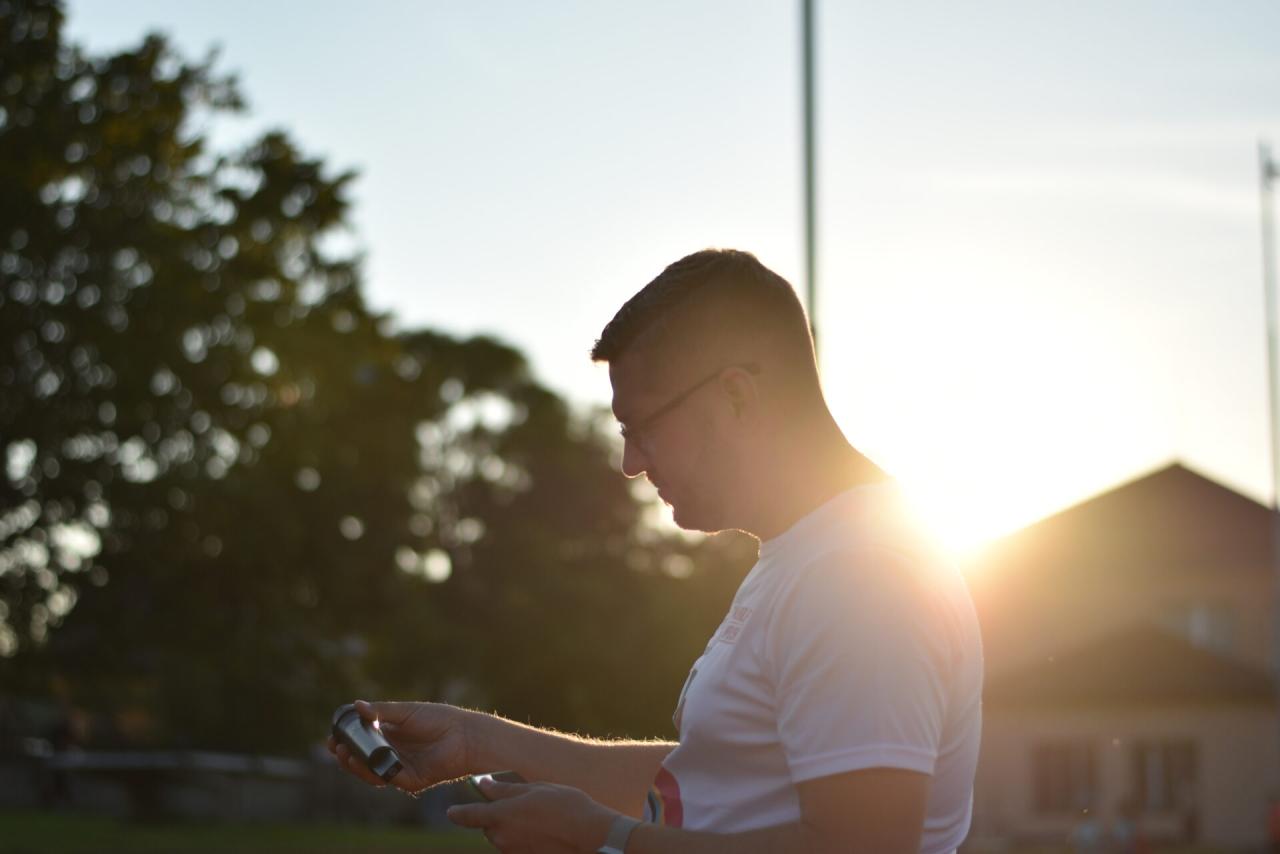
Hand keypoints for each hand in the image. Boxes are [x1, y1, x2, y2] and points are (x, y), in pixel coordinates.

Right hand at [327, 699, 469, 793]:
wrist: (463, 734)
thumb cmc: (439, 719)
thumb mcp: (406, 711)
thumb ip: (382, 711)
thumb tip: (356, 705)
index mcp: (392, 736)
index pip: (363, 742)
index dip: (347, 740)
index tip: (333, 735)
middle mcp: (394, 754)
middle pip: (363, 759)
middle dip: (346, 754)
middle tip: (334, 746)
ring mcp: (400, 769)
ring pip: (370, 772)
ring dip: (354, 764)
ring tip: (343, 752)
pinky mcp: (409, 781)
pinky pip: (386, 779)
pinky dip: (371, 772)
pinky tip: (360, 761)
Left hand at [447, 777, 616, 852]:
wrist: (591, 838)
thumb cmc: (566, 806)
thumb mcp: (535, 789)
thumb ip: (505, 788)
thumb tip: (482, 784)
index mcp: (500, 815)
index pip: (467, 815)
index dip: (458, 812)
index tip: (451, 811)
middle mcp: (502, 838)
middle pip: (489, 826)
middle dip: (498, 816)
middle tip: (521, 804)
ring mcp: (514, 852)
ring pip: (504, 837)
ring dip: (513, 828)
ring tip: (540, 817)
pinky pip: (518, 847)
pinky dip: (526, 839)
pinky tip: (545, 831)